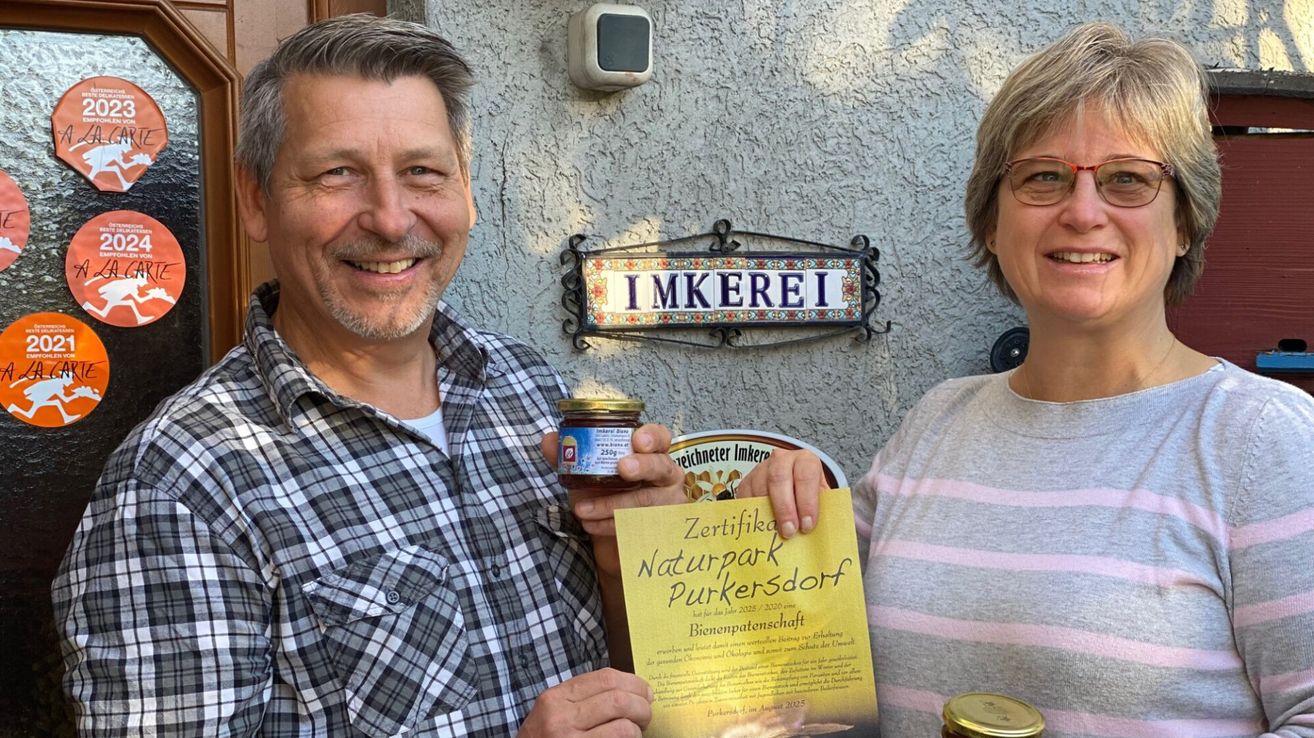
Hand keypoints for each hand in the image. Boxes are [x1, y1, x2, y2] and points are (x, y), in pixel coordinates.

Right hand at [516, 667, 652, 737]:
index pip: (604, 677)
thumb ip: (581, 700)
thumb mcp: (552, 714)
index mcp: (555, 698)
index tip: (644, 691)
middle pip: (618, 697)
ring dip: (639, 727)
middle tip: (646, 714)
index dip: (633, 682)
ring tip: (637, 731)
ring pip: (624, 723)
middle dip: (642, 704)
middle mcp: (560, 716)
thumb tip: (628, 690)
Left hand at [541, 424, 685, 537]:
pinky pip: (639, 526)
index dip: (652, 436)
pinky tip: (591, 525)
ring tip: (582, 509)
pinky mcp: (662, 529)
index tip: (637, 440)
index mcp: (650, 454)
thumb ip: (567, 458)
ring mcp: (668, 503)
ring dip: (611, 504)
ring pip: (646, 500)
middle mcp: (665, 476)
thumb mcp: (585, 476)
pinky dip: (611, 525)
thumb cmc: (605, 497)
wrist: (609, 540)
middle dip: (643, 466)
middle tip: (622, 468)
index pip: (661, 437)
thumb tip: (548, 440)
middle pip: (662, 466)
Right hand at [735, 449, 827, 538]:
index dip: (807, 502)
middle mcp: (782, 460)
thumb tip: (822, 532)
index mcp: (806, 460)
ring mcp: (762, 469)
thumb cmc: (809, 493)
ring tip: (776, 532)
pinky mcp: (747, 481)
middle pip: (779, 479)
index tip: (807, 525)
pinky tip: (762, 526)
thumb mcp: (822, 497)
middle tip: (789, 531)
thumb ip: (823, 510)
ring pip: (760, 488)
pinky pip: (746, 497)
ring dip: (768, 513)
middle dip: (785, 508)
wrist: (794, 484)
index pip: (806, 476)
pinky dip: (753, 513)